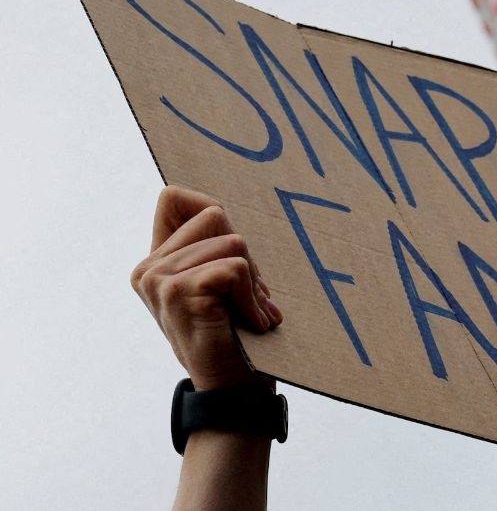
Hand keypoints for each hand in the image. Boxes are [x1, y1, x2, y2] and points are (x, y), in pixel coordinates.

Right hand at [130, 186, 281, 389]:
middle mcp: (149, 269)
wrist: (234, 391)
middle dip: (245, 256)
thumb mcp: (225, 284)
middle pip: (214, 215)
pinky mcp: (179, 292)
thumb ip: (216, 246)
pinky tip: (252, 323)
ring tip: (249, 315)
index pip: (174, 198)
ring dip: (254, 283)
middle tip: (246, 300)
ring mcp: (159, 280)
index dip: (213, 213)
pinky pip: (236, 268)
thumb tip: (217, 208)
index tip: (232, 258)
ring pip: (232, 242)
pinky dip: (254, 297)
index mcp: (156, 263)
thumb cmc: (238, 335)